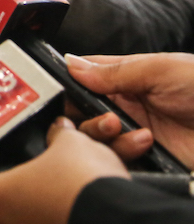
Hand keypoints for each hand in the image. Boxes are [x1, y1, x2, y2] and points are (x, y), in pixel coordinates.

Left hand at [0, 118, 128, 223]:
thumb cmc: (81, 185)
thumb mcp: (71, 144)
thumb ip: (60, 136)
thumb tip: (61, 129)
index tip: (5, 177)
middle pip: (6, 211)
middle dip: (25, 196)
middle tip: (44, 181)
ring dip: (48, 211)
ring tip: (71, 194)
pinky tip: (85, 213)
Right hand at [66, 53, 193, 168]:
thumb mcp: (160, 69)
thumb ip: (113, 69)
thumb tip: (71, 64)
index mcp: (127, 77)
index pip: (83, 77)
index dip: (69, 85)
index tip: (62, 94)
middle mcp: (126, 105)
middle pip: (82, 113)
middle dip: (86, 117)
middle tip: (110, 118)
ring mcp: (134, 132)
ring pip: (95, 139)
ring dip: (106, 136)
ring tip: (130, 132)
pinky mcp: (146, 158)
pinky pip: (117, 159)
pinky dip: (123, 154)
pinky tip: (145, 145)